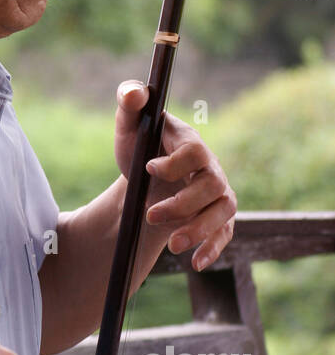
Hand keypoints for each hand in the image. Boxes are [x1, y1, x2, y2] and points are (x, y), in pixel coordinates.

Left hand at [114, 80, 236, 271]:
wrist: (144, 183)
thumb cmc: (138, 149)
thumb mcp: (128, 127)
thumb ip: (129, 101)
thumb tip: (137, 92)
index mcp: (189, 143)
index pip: (194, 151)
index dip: (175, 162)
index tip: (148, 168)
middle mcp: (210, 168)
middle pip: (212, 185)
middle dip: (182, 204)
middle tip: (150, 215)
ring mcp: (217, 194)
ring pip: (223, 211)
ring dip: (199, 229)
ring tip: (173, 245)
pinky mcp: (217, 217)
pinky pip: (225, 233)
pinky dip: (213, 248)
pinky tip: (195, 262)